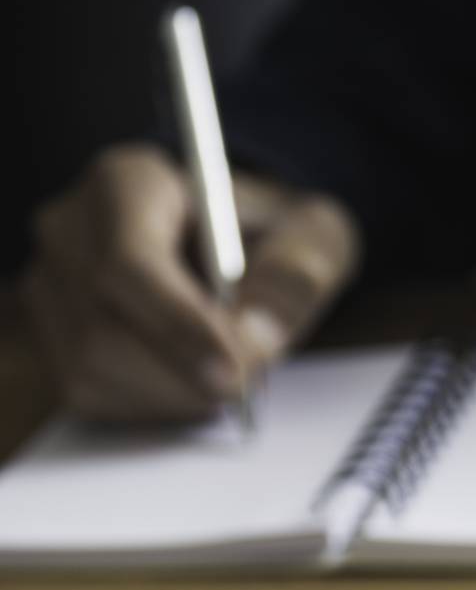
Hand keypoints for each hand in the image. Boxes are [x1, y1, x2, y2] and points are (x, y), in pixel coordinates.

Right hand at [22, 143, 359, 419]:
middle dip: (184, 373)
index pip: (130, 261)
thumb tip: (257, 336)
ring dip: (173, 394)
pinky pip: (89, 393)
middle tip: (248, 387)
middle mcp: (71, 230)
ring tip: (230, 377)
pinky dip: (152, 405)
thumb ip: (300, 271)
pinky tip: (194, 383)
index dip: (180, 324)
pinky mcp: (51, 338)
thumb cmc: (272, 231)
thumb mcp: (312, 232)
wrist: (237, 245)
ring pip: (91, 368)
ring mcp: (50, 286)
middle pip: (103, 326)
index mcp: (128, 183)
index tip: (236, 370)